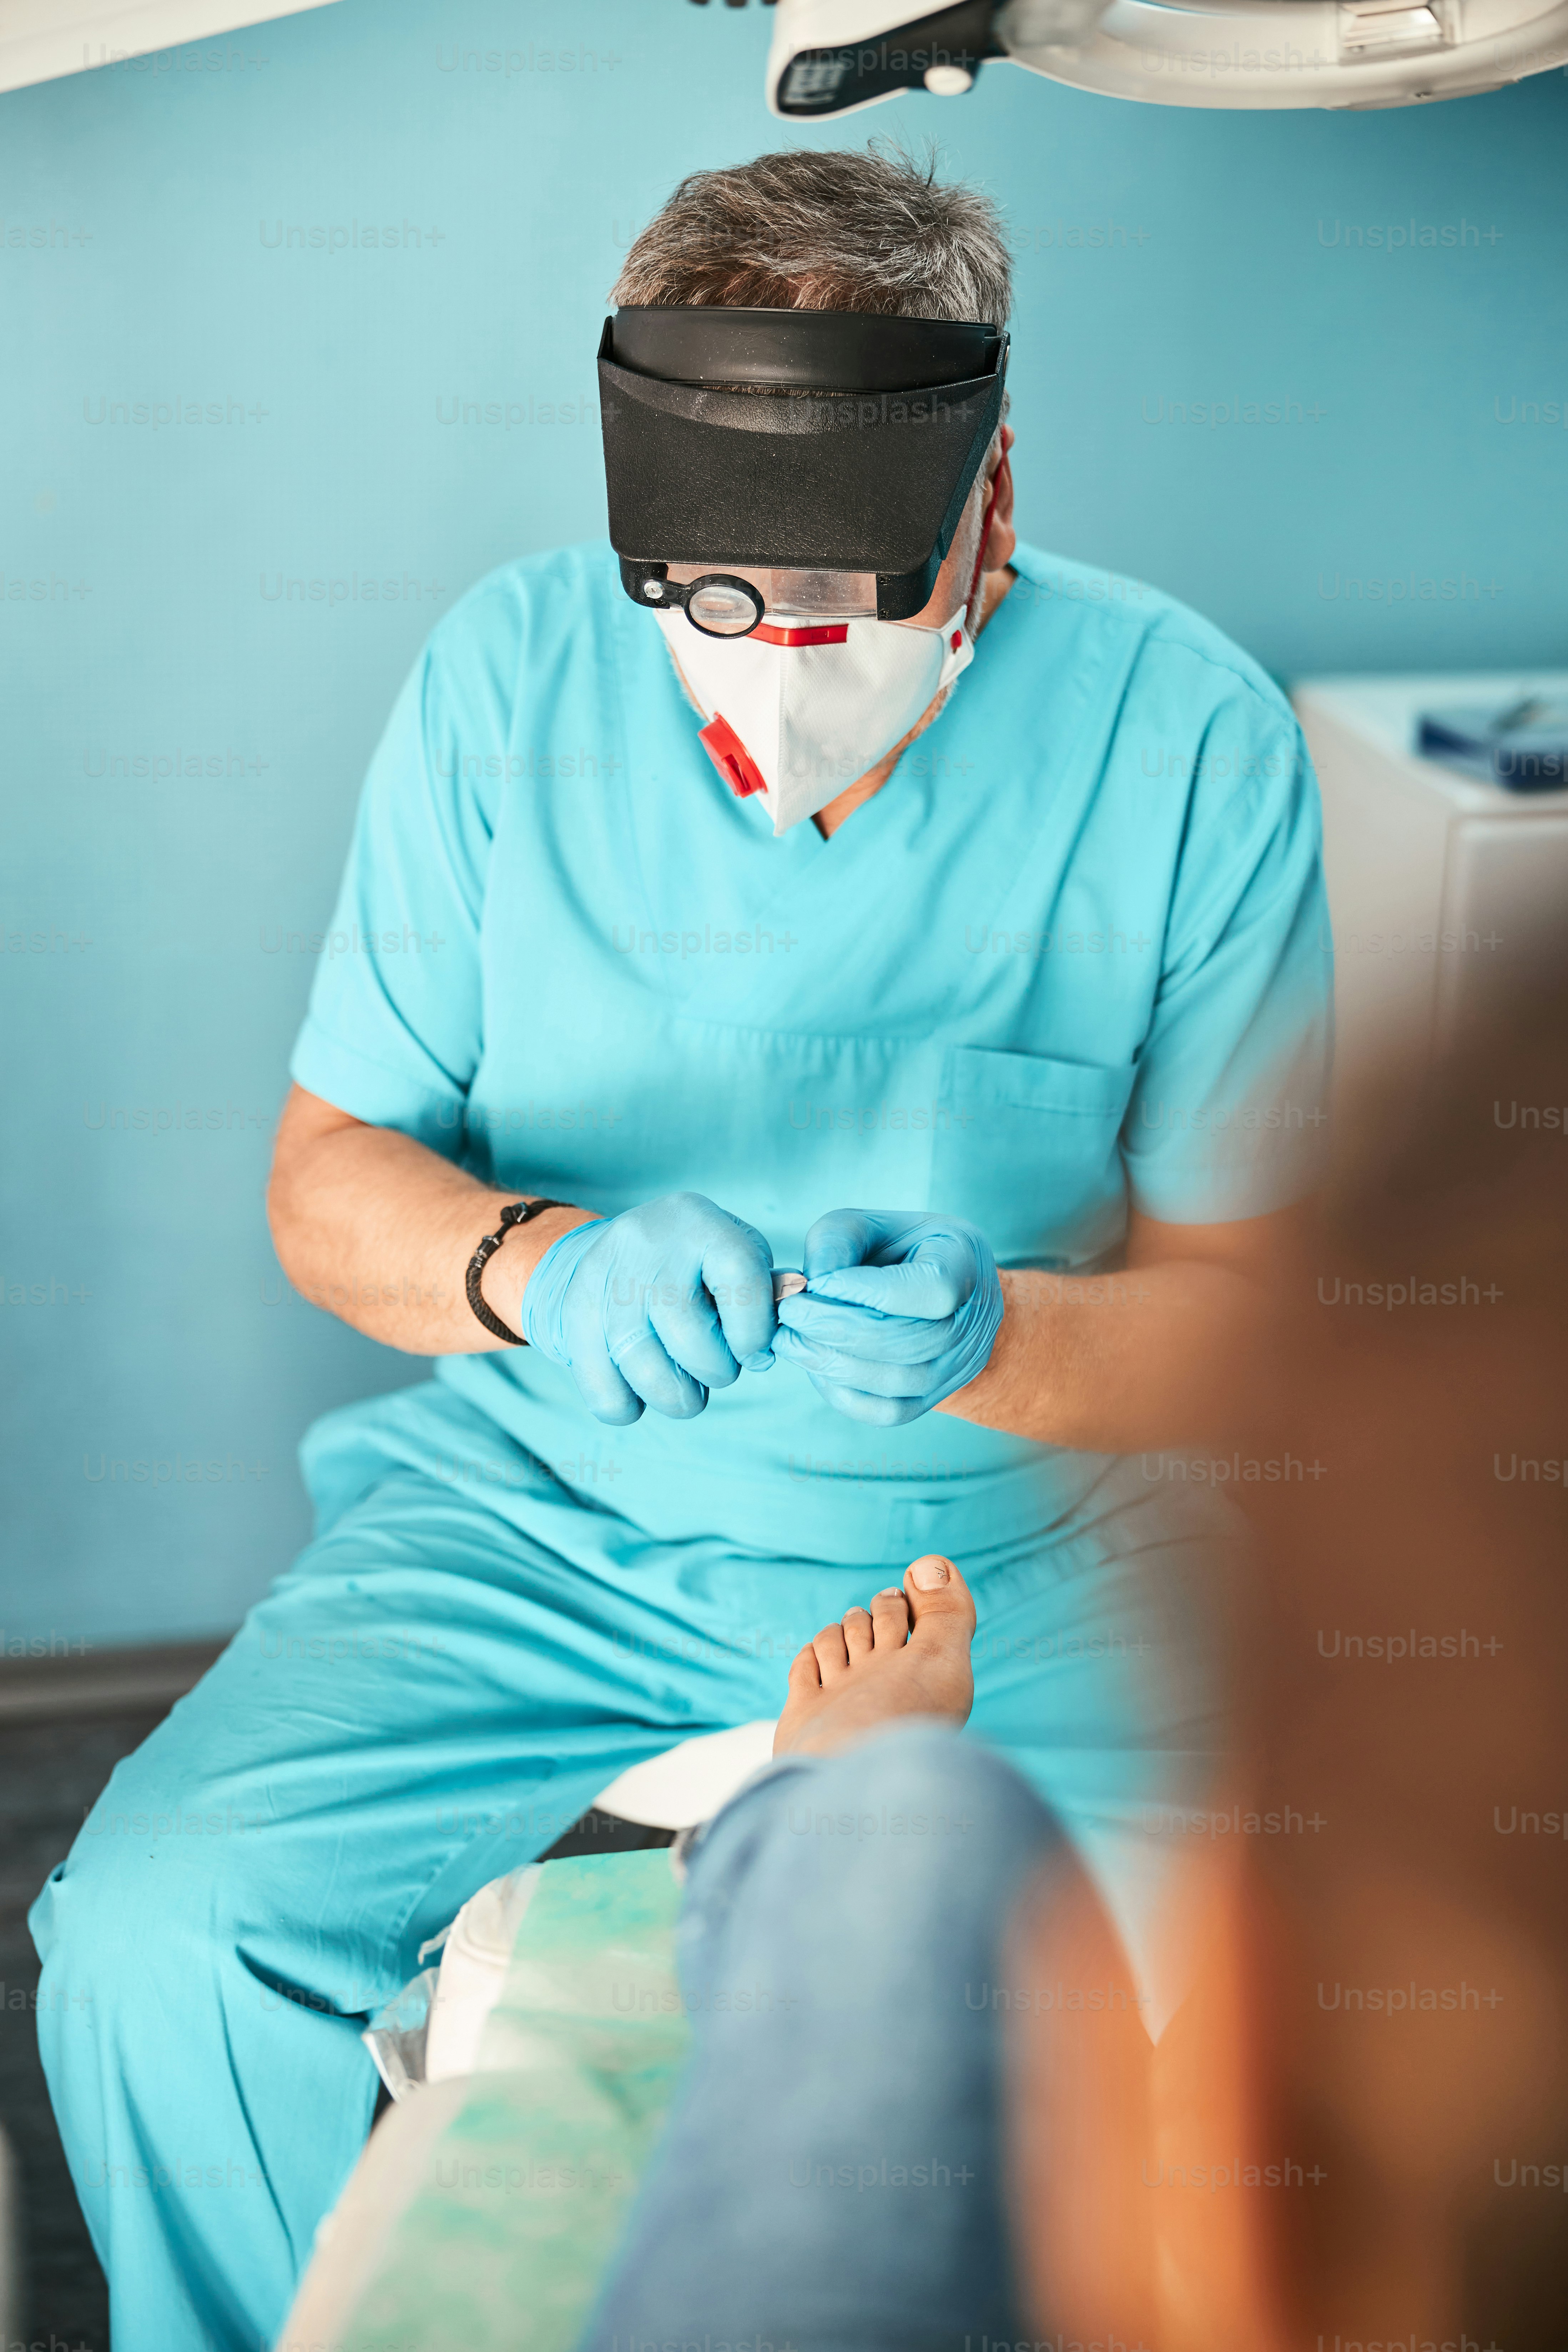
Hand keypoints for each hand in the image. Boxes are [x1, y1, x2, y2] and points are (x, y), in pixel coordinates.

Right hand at [519, 1192, 776, 1424]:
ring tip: (685, 1388)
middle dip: (716, 1371)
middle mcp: (648, 1246)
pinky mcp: (574, 1316)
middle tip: (716, 1368)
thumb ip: (763, 1294)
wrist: (613, 1251)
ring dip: (677, 1397)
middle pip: (690, 1337)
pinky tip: (641, 1393)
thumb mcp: (733, 1256)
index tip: (755, 1352)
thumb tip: (774, 1340)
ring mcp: (604, 1281)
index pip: (742, 1285)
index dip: (755, 1335)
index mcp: (700, 1223)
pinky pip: (604, 1392)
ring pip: (646, 1369)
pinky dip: (629, 1408)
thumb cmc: (694, 1264)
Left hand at [770, 1208, 1003, 1425]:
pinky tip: (815, 1368)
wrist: (931, 1284)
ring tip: (791, 1341)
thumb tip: (811, 1290)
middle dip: (837, 1330)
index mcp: (966, 1262)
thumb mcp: (864, 1224)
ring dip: (833, 1363)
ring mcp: (959, 1365)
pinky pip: (888, 1412)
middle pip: (909, 1342)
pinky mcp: (935, 1397)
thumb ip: (836, 1245)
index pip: (931, 1289)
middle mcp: (973, 1321)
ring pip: (896, 1382)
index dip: (868, 1291)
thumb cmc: (892, 1247)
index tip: (816, 1284)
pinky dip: (844, 1394)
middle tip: (789, 1315)